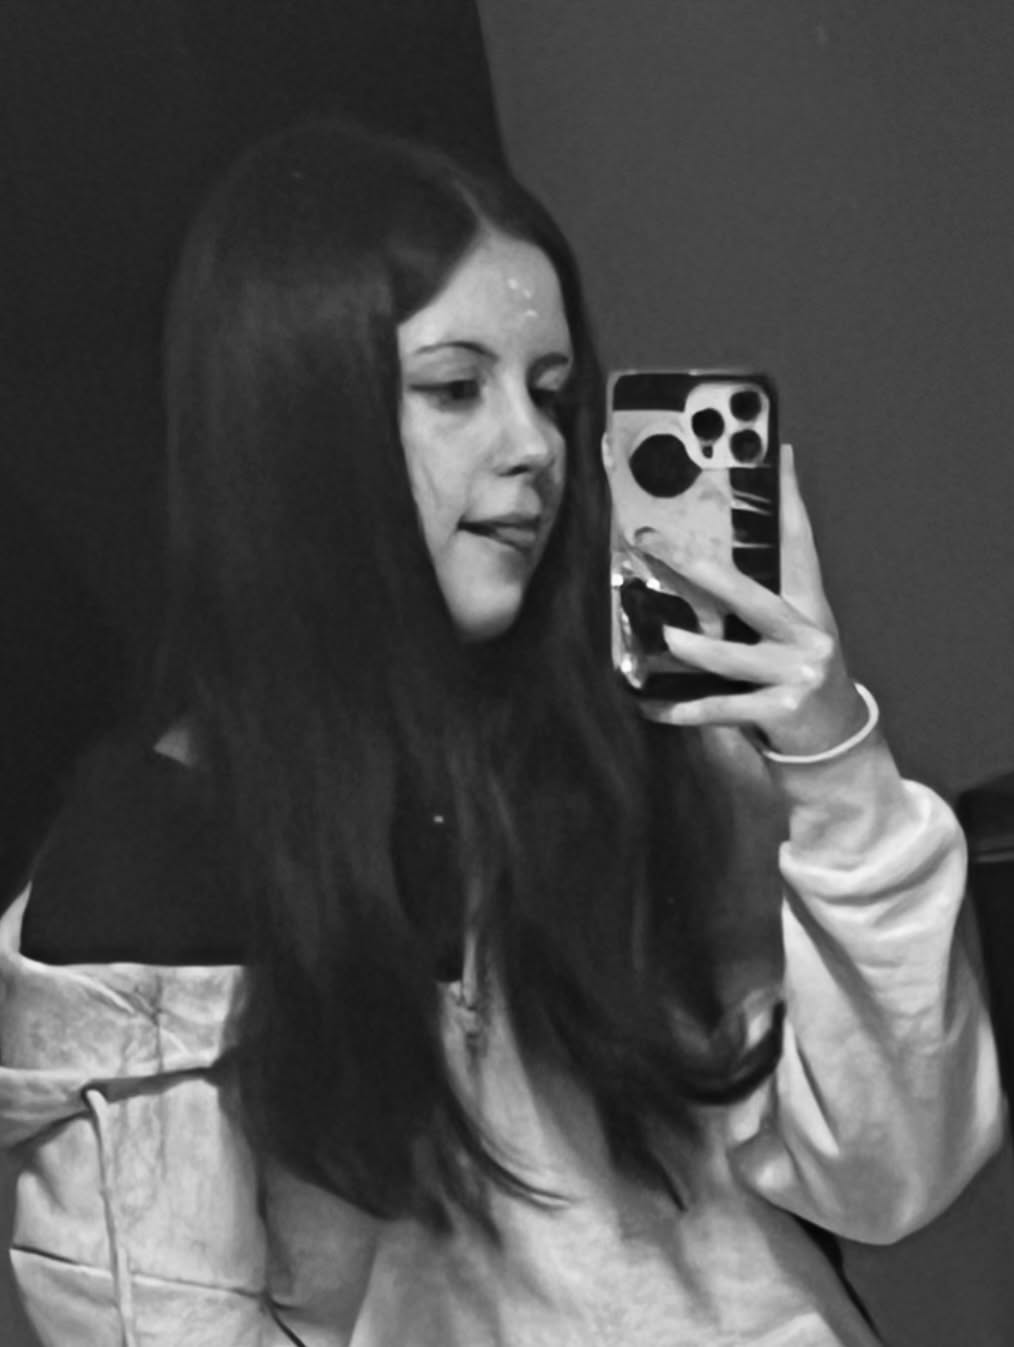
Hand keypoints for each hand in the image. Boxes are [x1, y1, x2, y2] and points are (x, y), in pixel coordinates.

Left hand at [637, 445, 867, 755]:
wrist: (837, 747)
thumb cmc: (799, 677)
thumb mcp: (791, 633)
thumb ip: (757, 603)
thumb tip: (697, 565)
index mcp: (810, 606)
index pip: (798, 542)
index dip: (788, 497)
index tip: (776, 453)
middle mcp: (808, 634)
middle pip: (748, 593)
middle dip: (696, 567)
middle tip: (654, 542)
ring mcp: (797, 674)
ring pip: (730, 656)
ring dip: (691, 648)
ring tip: (662, 636)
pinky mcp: (781, 711)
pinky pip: (719, 708)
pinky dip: (681, 709)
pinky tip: (648, 705)